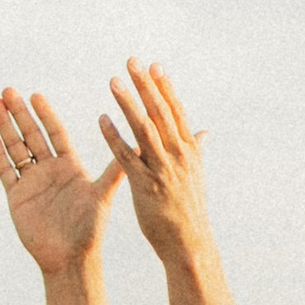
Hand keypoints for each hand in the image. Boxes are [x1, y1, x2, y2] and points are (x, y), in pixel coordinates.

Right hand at [0, 88, 122, 273]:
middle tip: (9, 91)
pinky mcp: (17, 198)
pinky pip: (5, 172)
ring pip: (15, 148)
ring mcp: (31, 183)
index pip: (55, 133)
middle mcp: (49, 171)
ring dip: (5, 126)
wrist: (70, 258)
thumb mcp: (103, 195)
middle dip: (20, 114)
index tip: (36, 95)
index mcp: (69, 166)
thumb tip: (140, 145)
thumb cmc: (90, 230)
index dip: (45, 114)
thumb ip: (115, 170)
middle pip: (32, 135)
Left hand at [97, 60, 214, 265]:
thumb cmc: (189, 209)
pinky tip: (101, 120)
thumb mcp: (196, 175)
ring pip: (143, 129)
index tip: (153, 66)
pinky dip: (114, 137)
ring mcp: (162, 169)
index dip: (164, 87)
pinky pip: (127, 157)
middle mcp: (178, 155)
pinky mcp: (146, 185)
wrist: (189, 243)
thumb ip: (196, 149)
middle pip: (159, 113)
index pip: (175, 111)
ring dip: (128, 104)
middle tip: (131, 62)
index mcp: (189, 150)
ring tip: (114, 82)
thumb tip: (203, 131)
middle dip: (145, 86)